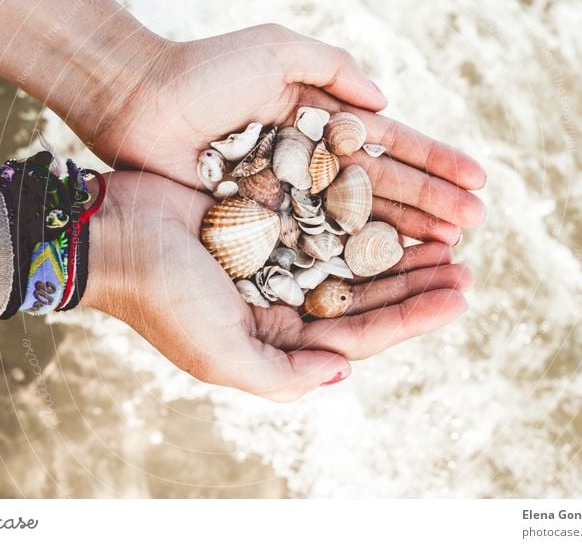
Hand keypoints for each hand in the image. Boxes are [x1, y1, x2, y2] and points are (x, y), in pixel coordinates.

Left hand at [73, 24, 485, 244]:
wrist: (139, 103)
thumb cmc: (205, 72)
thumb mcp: (276, 51)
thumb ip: (332, 68)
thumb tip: (385, 101)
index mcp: (319, 124)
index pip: (389, 147)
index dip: (433, 163)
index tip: (478, 180)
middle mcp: (309, 167)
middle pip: (380, 191)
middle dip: (429, 207)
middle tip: (474, 228)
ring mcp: (286, 201)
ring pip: (353, 224)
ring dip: (400, 238)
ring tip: (447, 254)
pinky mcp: (259, 227)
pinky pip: (310, 247)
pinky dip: (347, 259)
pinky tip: (384, 273)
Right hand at [83, 171, 473, 401]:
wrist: (115, 233)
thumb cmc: (162, 298)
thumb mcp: (220, 354)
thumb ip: (282, 377)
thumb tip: (344, 374)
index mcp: (276, 341)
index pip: (360, 336)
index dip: (412, 319)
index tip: (460, 297)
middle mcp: (283, 304)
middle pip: (366, 298)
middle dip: (417, 285)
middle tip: (466, 265)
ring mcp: (279, 260)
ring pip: (355, 258)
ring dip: (399, 250)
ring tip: (447, 237)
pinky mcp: (271, 220)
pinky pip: (329, 218)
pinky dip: (364, 214)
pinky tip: (396, 205)